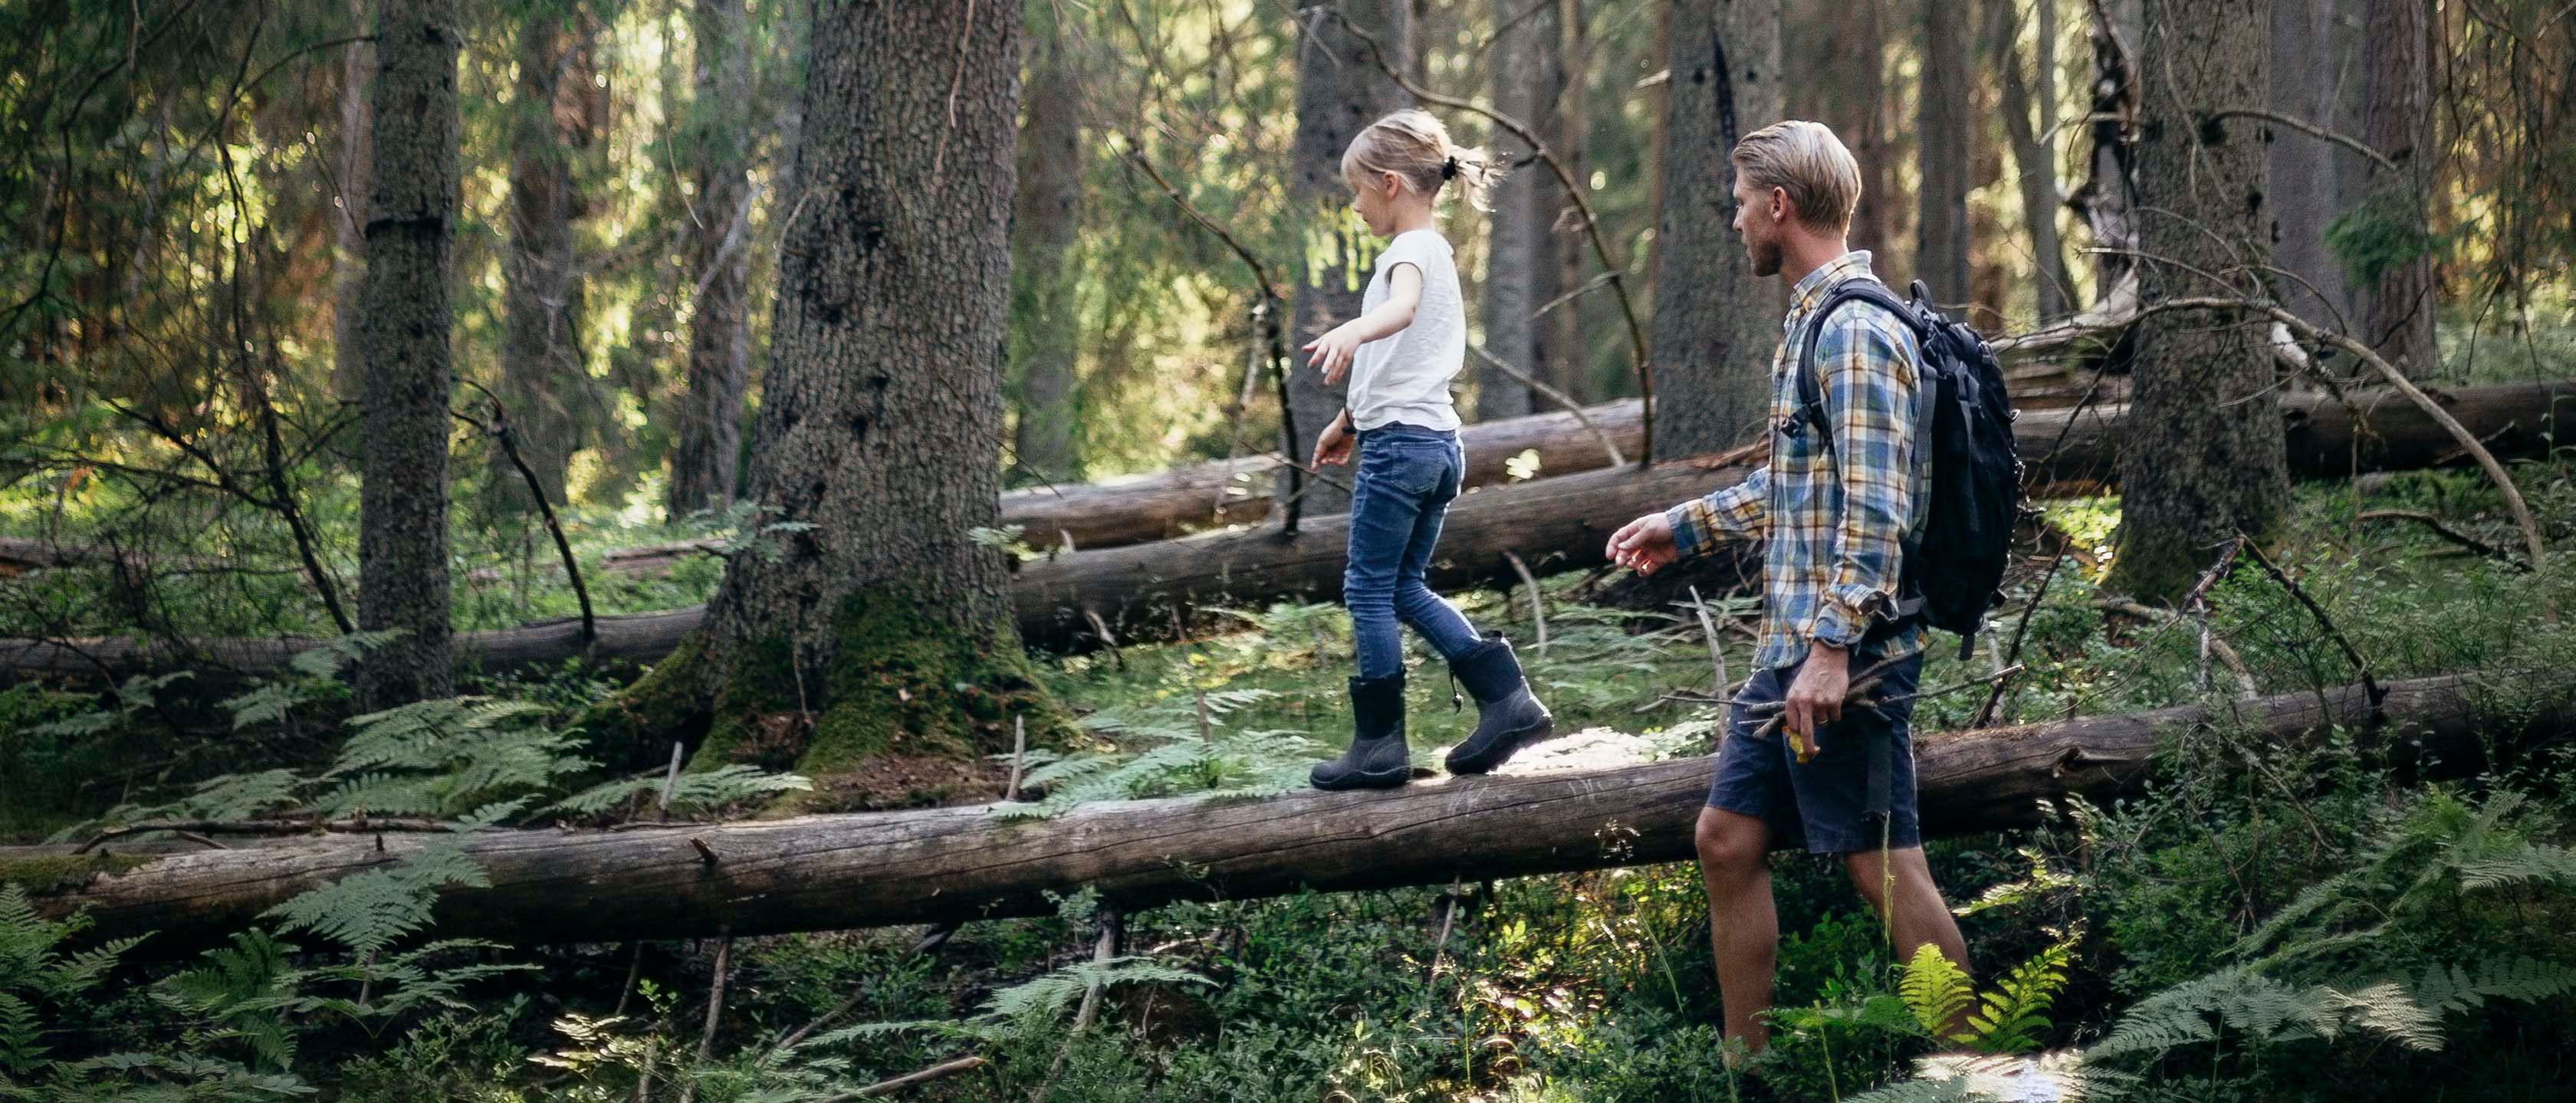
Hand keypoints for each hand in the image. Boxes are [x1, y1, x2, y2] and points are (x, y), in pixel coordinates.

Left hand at [1303, 320, 1366, 383]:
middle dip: (1328, 364)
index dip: (1315, 358)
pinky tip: (1334, 381)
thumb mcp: (1325, 338)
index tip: (1310, 366)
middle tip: (1324, 372)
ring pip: (1338, 364)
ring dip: (1333, 374)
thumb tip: (1303, 349)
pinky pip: (1343, 367)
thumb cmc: (1336, 335)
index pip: (1321, 350)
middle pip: (1332, 356)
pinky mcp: (1349, 357)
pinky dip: (1339, 374)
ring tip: (1327, 383)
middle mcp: (1336, 347)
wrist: (1355, 331)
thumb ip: (1314, 344)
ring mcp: (1343, 352)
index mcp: (1328, 342)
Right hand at [1312, 415, 1352, 466]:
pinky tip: (1338, 462)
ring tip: (1332, 460)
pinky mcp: (1346, 450)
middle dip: (1325, 461)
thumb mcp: (1323, 441)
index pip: (1319, 455)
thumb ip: (1319, 451)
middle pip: (1327, 458)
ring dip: (1333, 461)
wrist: (1345, 426)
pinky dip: (1341, 462)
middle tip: (1325, 461)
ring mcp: (1339, 449)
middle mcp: (1331, 447)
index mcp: (1323, 444)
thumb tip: (1315, 460)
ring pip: (1335, 460)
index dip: (1316, 462)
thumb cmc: (1332, 432)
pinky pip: (1343, 459)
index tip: (1313, 469)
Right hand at [1605, 512, 1679, 574]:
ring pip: (1635, 561)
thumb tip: (1620, 547)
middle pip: (1625, 552)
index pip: (1619, 538)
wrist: (1685, 530)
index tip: (1609, 556)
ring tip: (1634, 564)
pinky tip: (1642, 571)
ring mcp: (1649, 551)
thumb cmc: (1666, 525)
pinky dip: (1643, 571)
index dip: (1612, 547)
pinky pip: (1647, 568)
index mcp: (1636, 530)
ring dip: (1632, 564)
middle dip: (1621, 558)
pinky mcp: (1657, 560)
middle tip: (1621, 564)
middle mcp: (1640, 542)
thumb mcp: (1649, 529)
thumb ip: (1634, 540)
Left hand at [1782, 643, 1849, 761]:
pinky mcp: (1834, 702)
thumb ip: (1796, 707)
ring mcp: (1819, 703)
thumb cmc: (1811, 675)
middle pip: (1806, 732)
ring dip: (1825, 717)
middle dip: (1808, 746)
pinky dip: (1835, 713)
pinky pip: (1835, 718)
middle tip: (1810, 754)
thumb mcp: (1796, 689)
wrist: (1827, 659)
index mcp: (1792, 700)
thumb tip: (1796, 730)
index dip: (1798, 733)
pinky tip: (1833, 699)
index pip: (1793, 725)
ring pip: (1823, 723)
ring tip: (1824, 701)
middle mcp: (1804, 703)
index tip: (1800, 740)